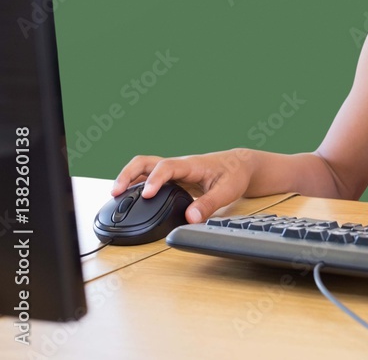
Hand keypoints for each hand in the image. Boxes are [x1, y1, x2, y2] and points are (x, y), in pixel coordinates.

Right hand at [110, 149, 254, 223]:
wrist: (239, 165)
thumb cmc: (234, 174)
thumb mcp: (228, 190)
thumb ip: (209, 204)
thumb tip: (190, 219)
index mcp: (191, 165)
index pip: (167, 167)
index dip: (155, 179)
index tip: (146, 194)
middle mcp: (178, 165)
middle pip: (146, 162)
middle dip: (128, 174)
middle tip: (116, 192)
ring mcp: (173, 171)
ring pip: (144, 169)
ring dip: (128, 179)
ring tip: (115, 196)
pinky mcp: (171, 178)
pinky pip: (148, 178)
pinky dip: (135, 185)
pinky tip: (129, 199)